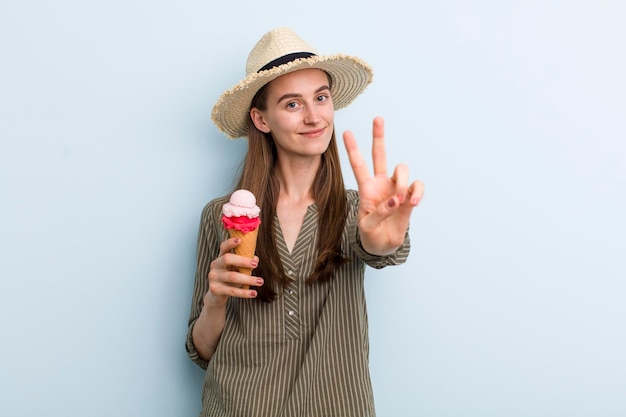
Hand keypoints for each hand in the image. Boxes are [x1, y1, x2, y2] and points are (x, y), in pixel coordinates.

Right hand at [205, 237, 261, 303]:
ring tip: (260, 281)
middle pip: (227, 259)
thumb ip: (245, 263)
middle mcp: (215, 265)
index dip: (230, 242)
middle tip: (256, 264)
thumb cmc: (230, 278)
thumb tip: (255, 259)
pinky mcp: (215, 289)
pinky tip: (254, 293)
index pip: (224, 247)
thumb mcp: (237, 269)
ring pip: (232, 276)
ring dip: (248, 279)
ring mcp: (214, 277)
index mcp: (220, 257)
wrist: (216, 295)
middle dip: (243, 261)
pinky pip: (232, 291)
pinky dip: (245, 293)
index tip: (240, 240)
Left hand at [343, 116, 423, 254]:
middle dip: (378, 136)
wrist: (384, 245)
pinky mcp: (410, 196)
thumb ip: (378, 213)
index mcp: (366, 188)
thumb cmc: (371, 234)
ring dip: (402, 180)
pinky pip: (417, 186)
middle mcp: (381, 183)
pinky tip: (413, 202)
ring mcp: (397, 188)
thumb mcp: (367, 227)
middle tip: (377, 119)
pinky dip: (417, 191)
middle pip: (380, 154)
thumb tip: (396, 200)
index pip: (358, 165)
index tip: (346, 132)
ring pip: (402, 168)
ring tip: (400, 199)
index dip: (353, 149)